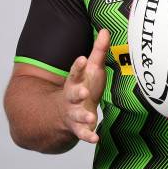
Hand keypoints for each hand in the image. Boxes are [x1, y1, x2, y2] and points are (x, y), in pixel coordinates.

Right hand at [60, 28, 109, 143]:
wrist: (61, 113)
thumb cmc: (82, 86)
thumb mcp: (90, 69)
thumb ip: (98, 51)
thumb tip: (106, 30)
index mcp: (75, 82)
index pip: (74, 73)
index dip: (77, 66)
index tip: (81, 59)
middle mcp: (72, 97)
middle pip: (72, 94)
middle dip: (77, 93)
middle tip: (84, 92)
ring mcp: (73, 113)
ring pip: (76, 115)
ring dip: (83, 116)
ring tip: (90, 118)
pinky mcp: (78, 127)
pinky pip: (82, 133)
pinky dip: (88, 136)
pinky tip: (95, 138)